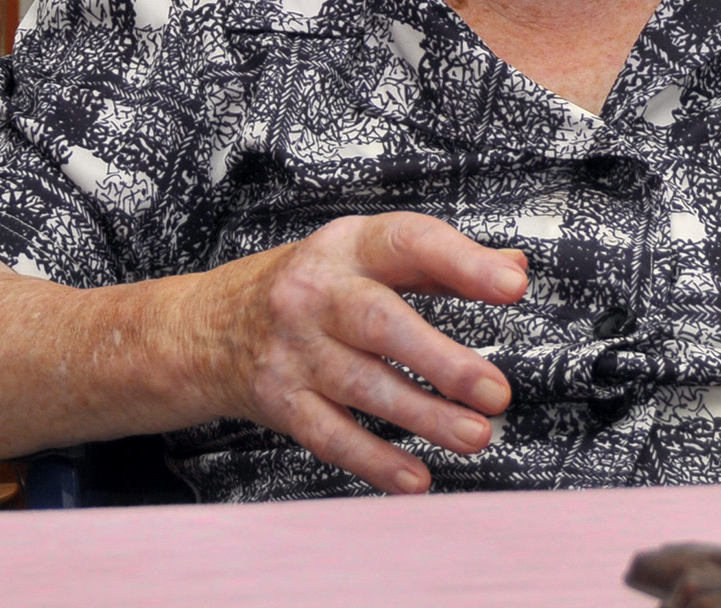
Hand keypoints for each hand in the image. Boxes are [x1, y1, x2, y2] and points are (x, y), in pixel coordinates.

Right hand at [184, 212, 526, 494]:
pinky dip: (374, 461)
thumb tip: (514, 269)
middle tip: (496, 392)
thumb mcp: (364, 254)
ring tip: (475, 436)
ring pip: (362, 387)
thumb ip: (440, 263)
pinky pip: (330, 436)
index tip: (511, 287)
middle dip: (442, 360)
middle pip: (380, 324)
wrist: (206, 327)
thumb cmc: (309, 286)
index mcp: (347, 247)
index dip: (462, 263)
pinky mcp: (279, 402)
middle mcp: (314, 294)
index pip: (407, 243)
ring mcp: (292, 351)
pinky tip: (416, 478)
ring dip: (423, 416)